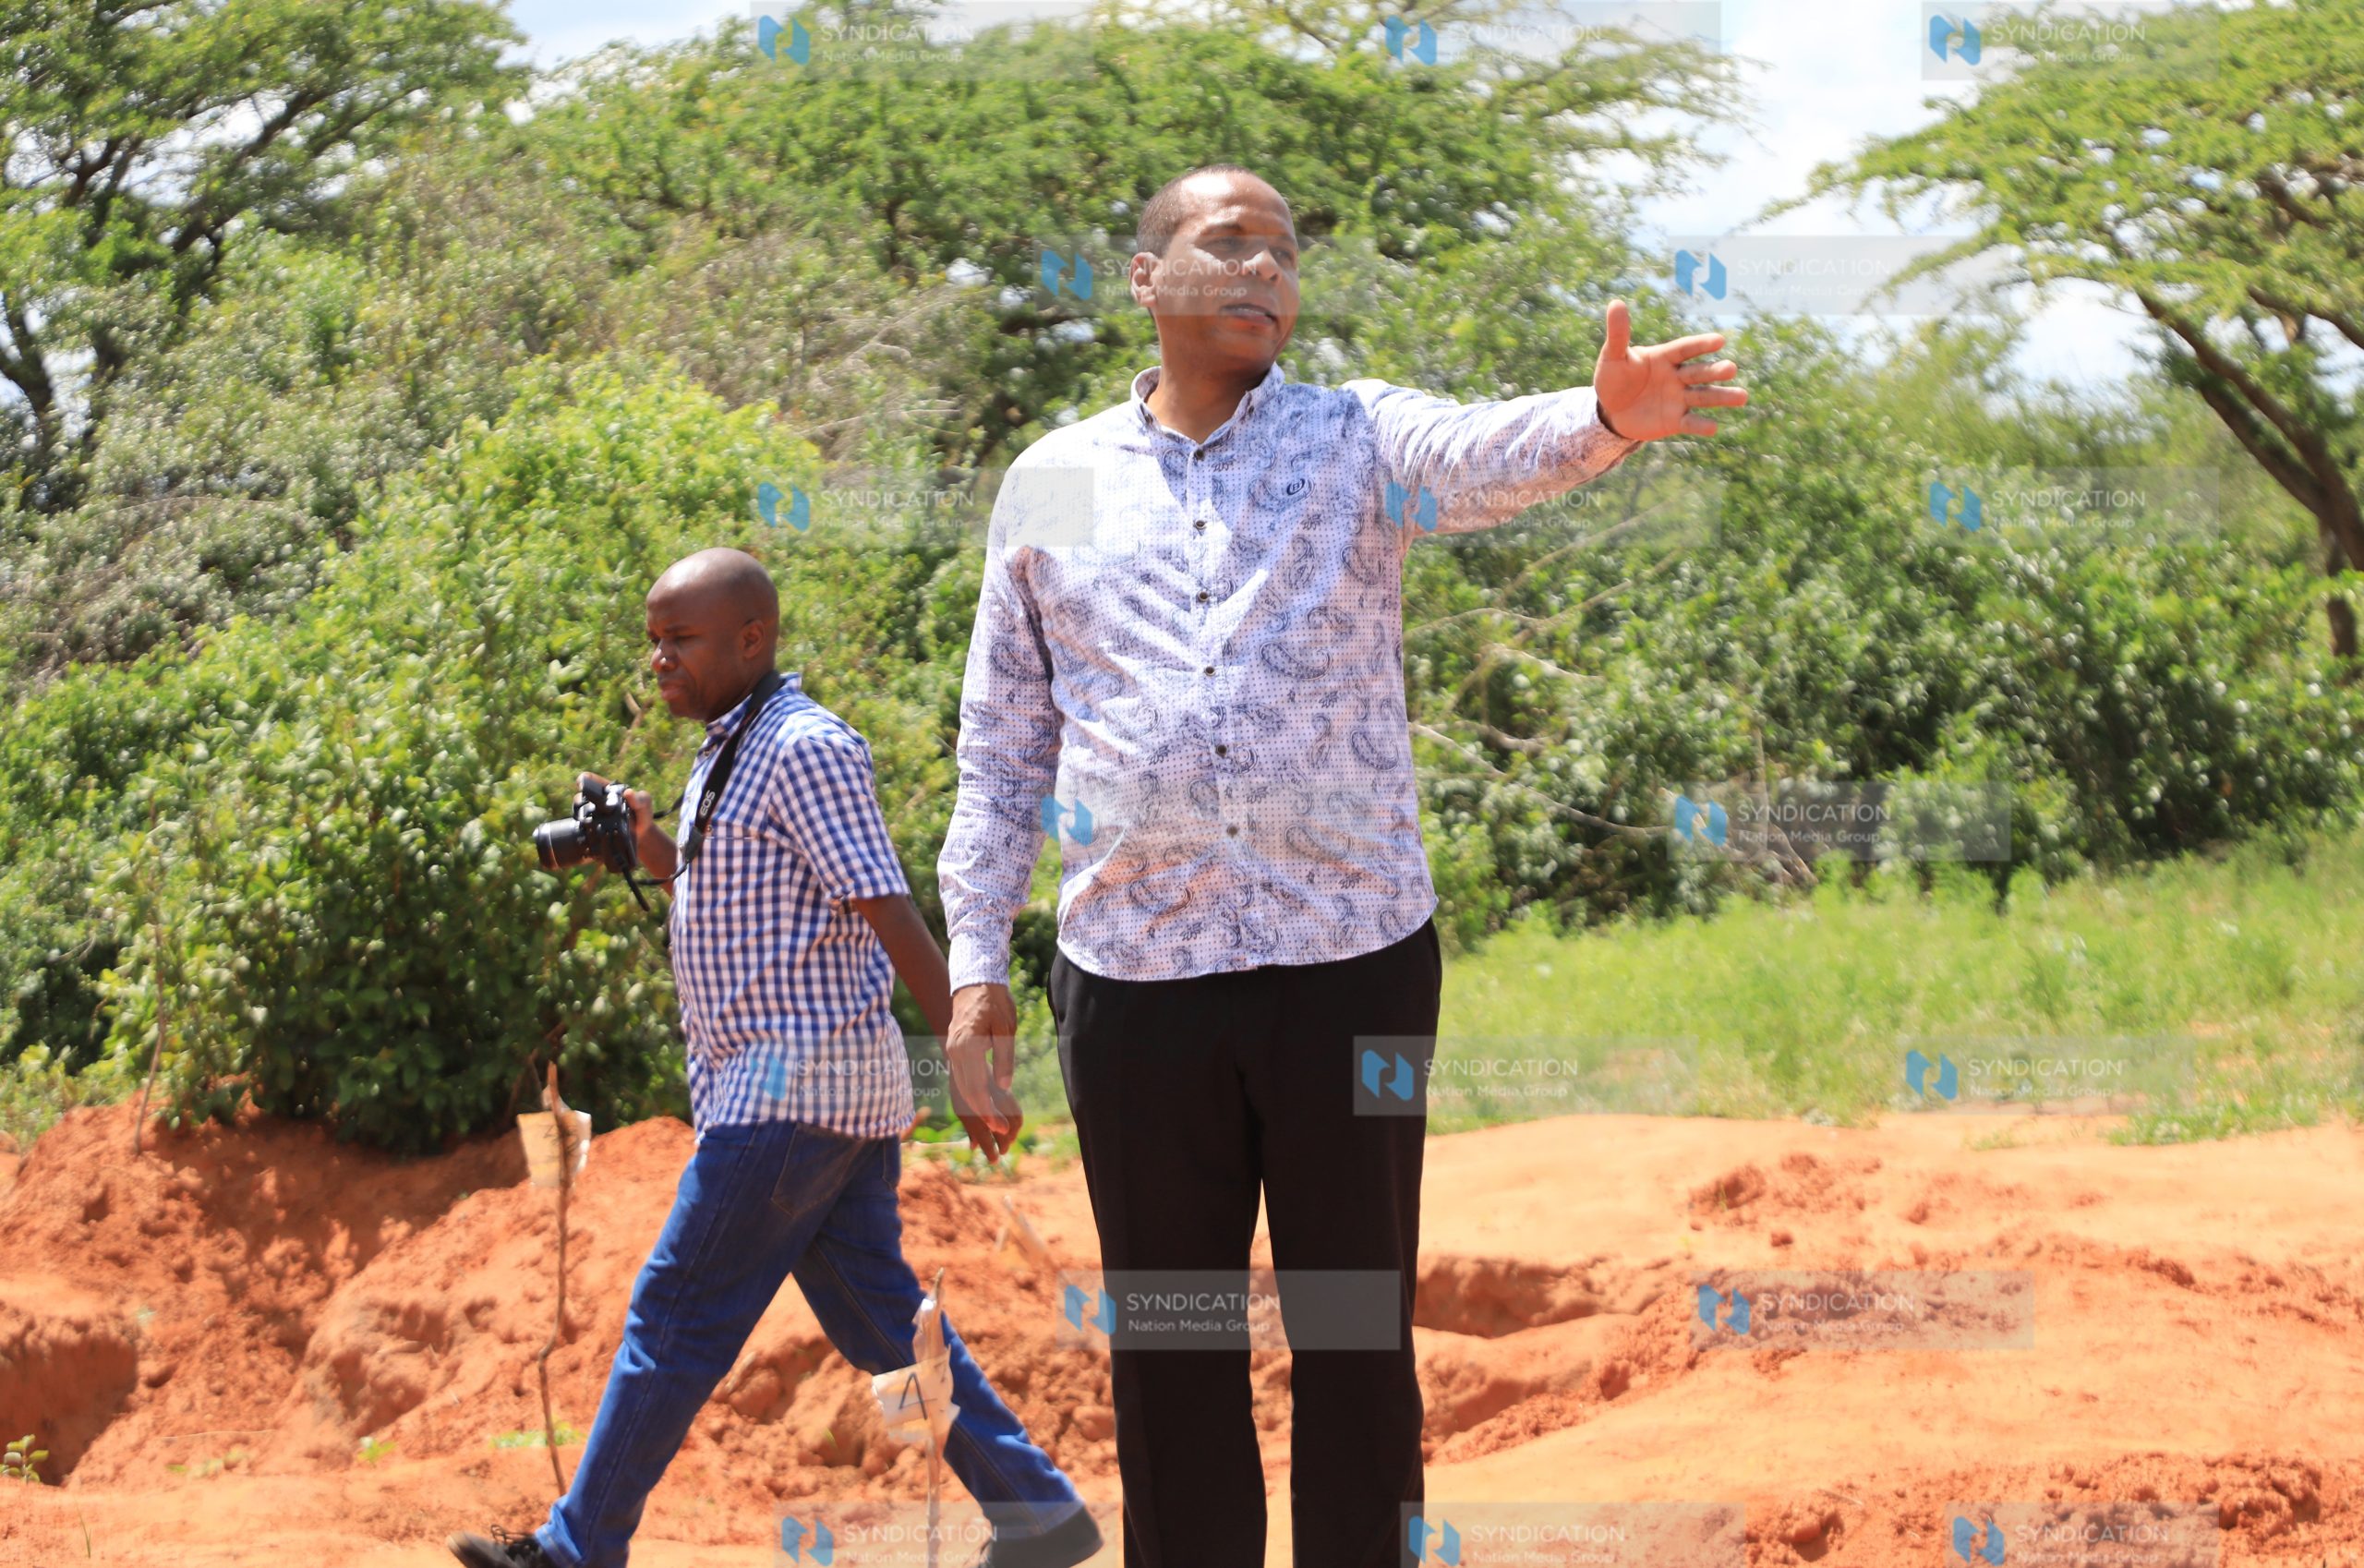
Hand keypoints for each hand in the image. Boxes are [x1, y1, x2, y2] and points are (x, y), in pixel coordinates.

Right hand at [578, 771, 654, 841]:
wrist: (643, 834)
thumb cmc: (643, 813)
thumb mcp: (644, 802)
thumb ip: (639, 797)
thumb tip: (628, 792)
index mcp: (609, 790)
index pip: (592, 780)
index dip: (584, 779)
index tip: (580, 782)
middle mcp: (599, 801)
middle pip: (581, 796)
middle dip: (580, 799)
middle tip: (584, 803)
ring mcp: (595, 814)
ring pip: (580, 811)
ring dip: (580, 814)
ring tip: (587, 818)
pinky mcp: (594, 827)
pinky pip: (584, 826)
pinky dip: (583, 828)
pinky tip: (588, 830)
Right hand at [945, 983, 1024, 1162]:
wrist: (975, 979)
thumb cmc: (994, 1001)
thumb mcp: (1005, 1029)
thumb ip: (1004, 1059)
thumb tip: (1004, 1087)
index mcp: (967, 1048)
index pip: (976, 1090)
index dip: (989, 1112)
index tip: (1003, 1127)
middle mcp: (954, 1052)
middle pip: (966, 1093)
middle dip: (983, 1115)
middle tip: (1001, 1133)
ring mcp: (952, 1050)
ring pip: (961, 1087)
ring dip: (976, 1106)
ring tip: (993, 1123)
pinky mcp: (955, 1048)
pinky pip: (961, 1077)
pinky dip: (971, 1093)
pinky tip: (982, 1103)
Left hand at [1591, 299, 1748, 441]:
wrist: (1610, 410)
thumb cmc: (1613, 378)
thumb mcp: (1612, 356)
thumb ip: (1618, 334)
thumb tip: (1616, 303)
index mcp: (1665, 357)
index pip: (1685, 349)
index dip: (1701, 345)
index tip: (1719, 340)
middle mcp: (1677, 376)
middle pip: (1699, 373)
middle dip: (1715, 371)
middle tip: (1731, 369)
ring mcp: (1678, 399)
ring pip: (1703, 396)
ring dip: (1722, 397)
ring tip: (1742, 397)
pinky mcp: (1674, 421)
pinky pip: (1689, 422)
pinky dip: (1700, 425)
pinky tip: (1713, 427)